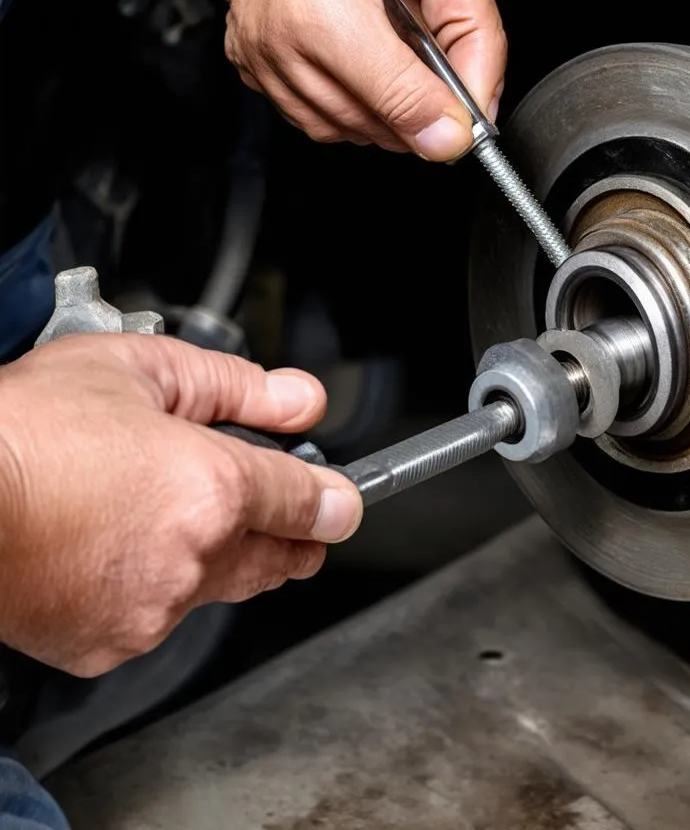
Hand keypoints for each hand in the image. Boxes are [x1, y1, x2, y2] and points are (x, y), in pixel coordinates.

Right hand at [0, 334, 360, 676]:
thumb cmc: (21, 431)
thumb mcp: (138, 370)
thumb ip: (237, 387)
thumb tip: (299, 401)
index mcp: (211, 489)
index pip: (311, 504)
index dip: (331, 498)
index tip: (336, 500)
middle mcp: (191, 558)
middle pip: (280, 559)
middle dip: (285, 533)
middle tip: (269, 507)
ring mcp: (149, 608)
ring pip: (218, 586)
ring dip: (209, 554)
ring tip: (155, 506)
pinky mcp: (107, 642)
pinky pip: (158, 615)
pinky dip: (152, 584)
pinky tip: (114, 543)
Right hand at [221, 0, 506, 157]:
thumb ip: (474, 24)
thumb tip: (479, 103)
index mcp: (324, 7)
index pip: (398, 98)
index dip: (443, 120)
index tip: (466, 127)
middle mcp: (280, 40)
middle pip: (373, 125)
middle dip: (417, 113)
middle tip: (437, 77)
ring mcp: (260, 58)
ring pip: (347, 132)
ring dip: (384, 112)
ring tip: (393, 54)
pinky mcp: (250, 68)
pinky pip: (317, 120)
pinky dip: (351, 106)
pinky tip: (360, 61)